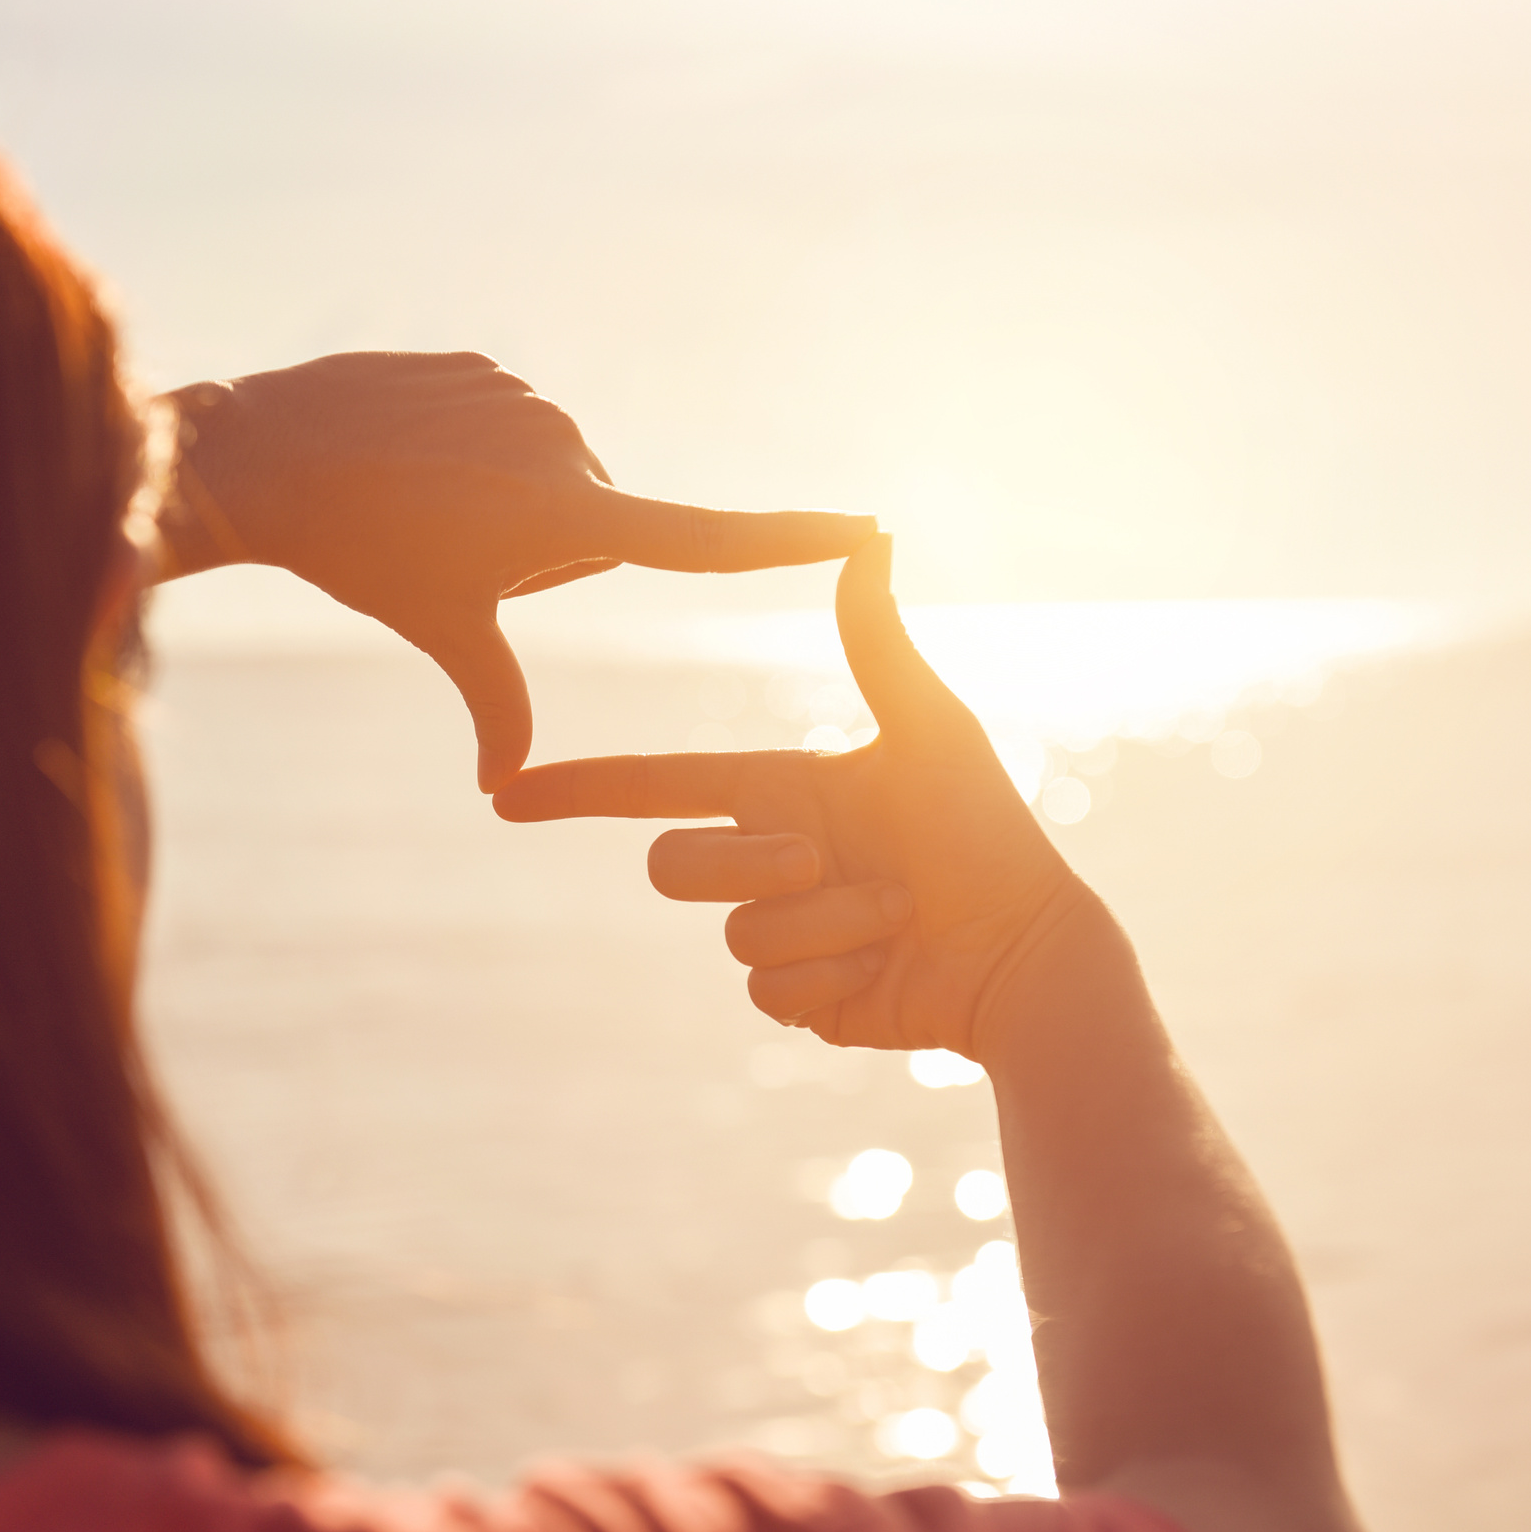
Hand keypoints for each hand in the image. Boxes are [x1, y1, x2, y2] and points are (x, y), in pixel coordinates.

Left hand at [159, 352, 875, 791]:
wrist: (269, 455)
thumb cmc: (361, 556)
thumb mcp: (440, 632)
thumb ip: (496, 703)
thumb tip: (502, 789)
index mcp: (570, 515)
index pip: (703, 537)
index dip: (790, 539)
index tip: (866, 524)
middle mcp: (567, 448)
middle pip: (592, 526)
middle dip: (543, 552)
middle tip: (453, 551)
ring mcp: (525, 400)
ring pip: (546, 478)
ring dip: (505, 503)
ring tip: (423, 506)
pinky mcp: (485, 369)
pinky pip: (504, 431)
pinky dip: (470, 456)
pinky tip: (408, 462)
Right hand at [491, 535, 1084, 1059]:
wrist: (1025, 951)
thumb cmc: (989, 832)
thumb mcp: (929, 727)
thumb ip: (874, 640)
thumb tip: (871, 533)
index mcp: (778, 790)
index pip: (653, 785)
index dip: (577, 790)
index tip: (505, 794)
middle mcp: (767, 858)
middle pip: (671, 866)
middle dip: (746, 863)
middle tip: (822, 860)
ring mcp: (780, 933)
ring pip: (733, 933)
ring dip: (821, 923)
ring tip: (893, 912)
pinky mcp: (800, 998)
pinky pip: (769, 991)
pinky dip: (832, 975)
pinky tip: (885, 965)